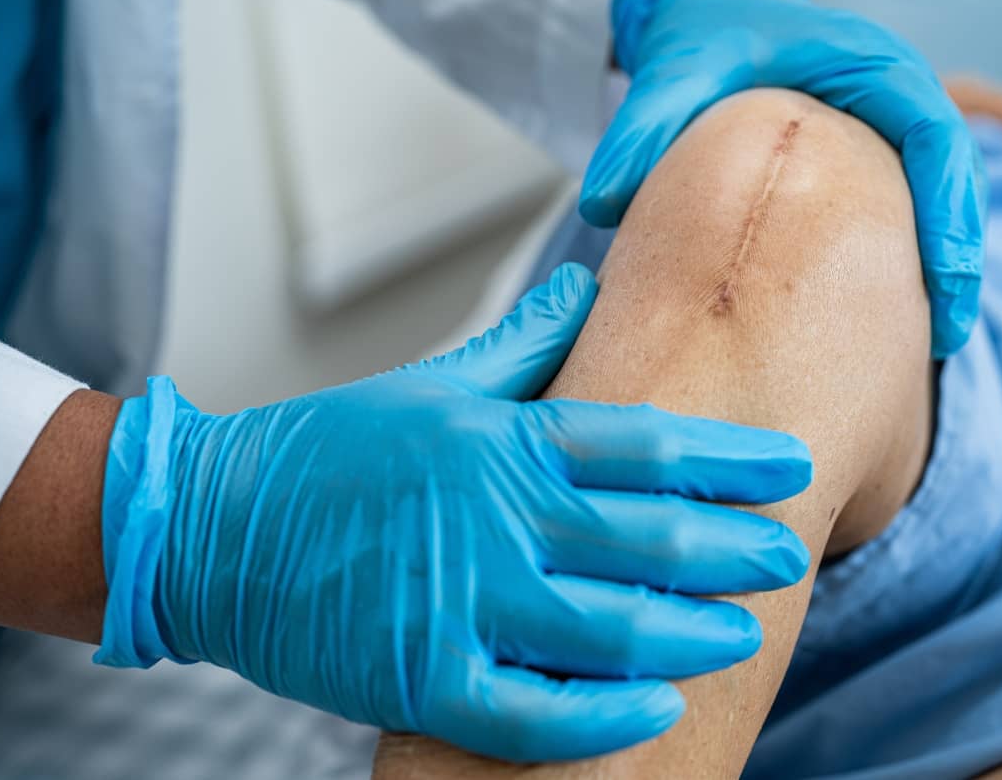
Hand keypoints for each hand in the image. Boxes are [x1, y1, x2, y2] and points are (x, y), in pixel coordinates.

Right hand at [96, 264, 812, 762]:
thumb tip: (587, 285)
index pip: (646, 442)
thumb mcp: (432, 382)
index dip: (731, 456)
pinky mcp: (422, 674)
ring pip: (612, 626)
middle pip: (651, 534)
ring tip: (745, 631)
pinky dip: (603, 717)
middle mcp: (494, 514)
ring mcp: (459, 598)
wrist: (211, 525)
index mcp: (502, 439)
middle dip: (736, 546)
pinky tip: (659, 708)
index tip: (790, 465)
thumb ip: (523, 343)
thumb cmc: (328, 450)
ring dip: (692, 630)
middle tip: (788, 553)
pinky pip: (533, 712)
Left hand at [580, 0, 985, 357]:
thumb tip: (602, 202)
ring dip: (943, 269)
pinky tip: (895, 321)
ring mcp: (888, 131)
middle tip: (946, 333)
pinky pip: (910, 213)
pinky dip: (910, 263)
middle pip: (952, 176)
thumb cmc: (704, 40)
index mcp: (867, 64)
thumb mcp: (674, 71)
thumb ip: (643, 128)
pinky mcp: (873, 163)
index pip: (932, 128)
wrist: (707, 21)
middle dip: (957, 253)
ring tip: (932, 344)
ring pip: (940, 201)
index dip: (948, 200)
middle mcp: (892, 96)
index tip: (944, 267)